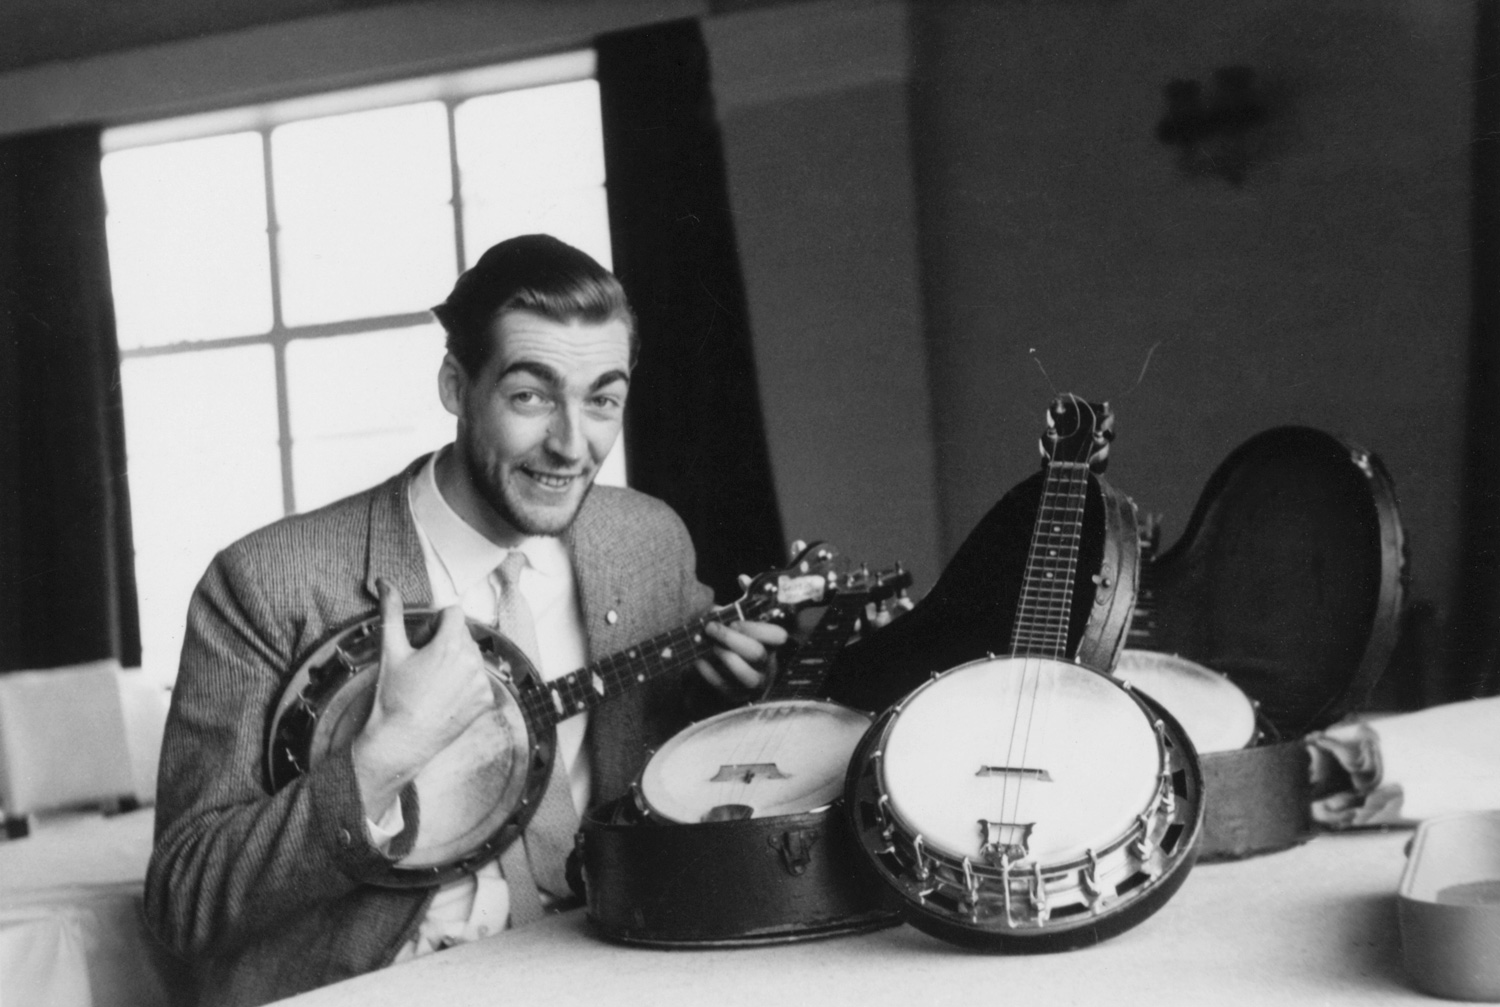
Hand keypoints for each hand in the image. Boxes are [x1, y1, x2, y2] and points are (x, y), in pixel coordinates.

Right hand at [351, 581, 492, 817]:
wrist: (401, 742)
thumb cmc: (393, 697)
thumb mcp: (391, 650)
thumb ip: (391, 612)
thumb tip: (385, 583)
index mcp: (452, 644)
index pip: (453, 613)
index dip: (434, 624)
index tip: (421, 642)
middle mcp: (473, 661)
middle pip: (463, 634)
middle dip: (444, 642)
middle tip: (422, 665)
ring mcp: (482, 683)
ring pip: (471, 656)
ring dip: (455, 662)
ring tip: (432, 683)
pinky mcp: (487, 701)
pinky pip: (479, 679)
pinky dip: (465, 683)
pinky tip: (444, 697)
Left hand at [694, 618, 787, 695]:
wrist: (718, 674)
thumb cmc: (728, 644)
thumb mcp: (732, 628)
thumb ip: (727, 617)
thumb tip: (715, 612)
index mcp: (769, 645)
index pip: (778, 636)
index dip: (755, 628)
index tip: (733, 623)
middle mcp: (766, 666)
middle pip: (757, 653)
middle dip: (730, 638)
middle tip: (710, 628)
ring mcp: (754, 684)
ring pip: (747, 676)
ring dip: (726, 657)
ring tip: (711, 648)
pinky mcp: (737, 697)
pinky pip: (725, 687)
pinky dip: (710, 673)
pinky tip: (699, 662)